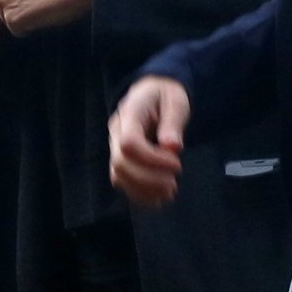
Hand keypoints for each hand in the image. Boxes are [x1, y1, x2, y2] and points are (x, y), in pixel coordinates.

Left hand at [0, 0, 95, 36]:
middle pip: (1, 5)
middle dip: (18, 7)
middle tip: (40, 0)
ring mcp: (2, 1)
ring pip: (8, 19)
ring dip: (25, 17)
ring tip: (44, 5)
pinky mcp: (11, 18)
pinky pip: (19, 31)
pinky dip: (31, 28)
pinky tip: (44, 14)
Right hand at [109, 76, 191, 206]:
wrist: (154, 93)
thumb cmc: (166, 95)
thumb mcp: (176, 101)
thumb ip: (173, 122)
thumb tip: (172, 147)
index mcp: (129, 113)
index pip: (129, 143)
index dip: (152, 159)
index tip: (176, 163)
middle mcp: (116, 132)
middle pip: (120, 164)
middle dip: (149, 178)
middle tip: (174, 181)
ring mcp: (115, 147)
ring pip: (119, 176)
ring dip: (144, 190)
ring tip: (170, 192)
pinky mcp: (121, 160)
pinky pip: (123, 182)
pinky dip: (140, 194)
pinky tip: (160, 198)